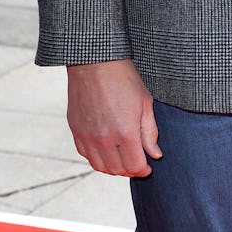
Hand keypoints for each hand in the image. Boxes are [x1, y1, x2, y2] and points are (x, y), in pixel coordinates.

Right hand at [66, 59, 161, 176]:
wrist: (94, 62)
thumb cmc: (123, 78)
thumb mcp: (144, 102)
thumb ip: (149, 132)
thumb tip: (155, 155)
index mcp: (125, 134)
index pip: (135, 167)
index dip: (143, 169)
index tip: (147, 167)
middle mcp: (104, 140)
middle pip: (117, 170)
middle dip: (129, 170)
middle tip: (136, 163)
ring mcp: (87, 137)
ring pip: (100, 166)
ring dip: (112, 168)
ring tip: (121, 159)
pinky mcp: (76, 131)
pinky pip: (86, 155)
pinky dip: (97, 158)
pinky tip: (105, 150)